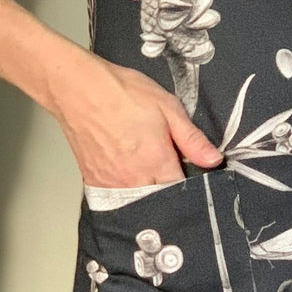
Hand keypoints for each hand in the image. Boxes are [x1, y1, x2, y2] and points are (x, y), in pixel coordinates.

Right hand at [48, 53, 223, 186]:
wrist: (78, 88)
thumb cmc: (122, 93)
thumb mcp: (167, 107)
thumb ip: (191, 139)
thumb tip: (214, 160)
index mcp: (156, 161)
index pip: (182, 191)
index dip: (191, 187)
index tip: (192, 178)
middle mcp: (134, 179)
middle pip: (160, 202)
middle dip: (169, 194)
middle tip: (169, 175)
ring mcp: (112, 183)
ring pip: (138, 203)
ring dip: (148, 196)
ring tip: (149, 176)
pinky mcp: (94, 182)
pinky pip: (116, 198)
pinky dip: (126, 193)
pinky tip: (129, 177)